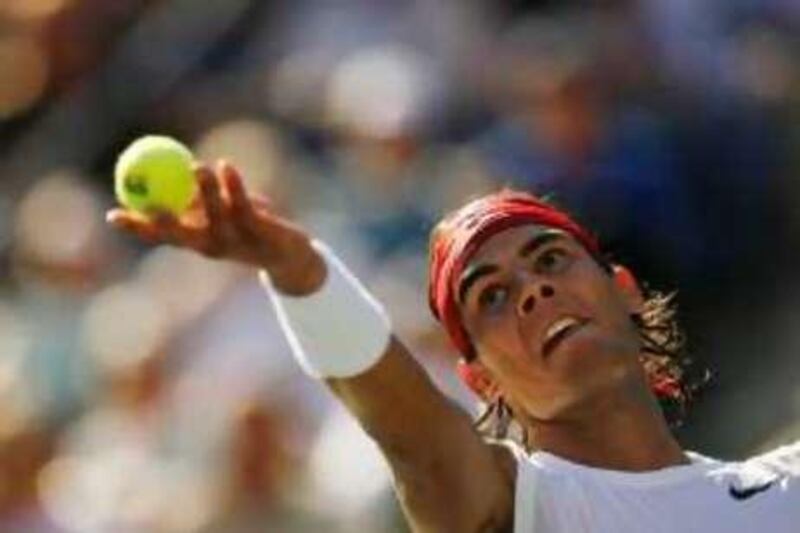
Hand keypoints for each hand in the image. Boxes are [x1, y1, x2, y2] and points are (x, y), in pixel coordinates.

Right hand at [106, 161, 325, 294]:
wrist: (292, 255)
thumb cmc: (249, 229)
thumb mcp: (220, 215)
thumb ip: (197, 200)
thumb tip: (173, 170)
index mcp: (198, 241)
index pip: (161, 237)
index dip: (136, 228)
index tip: (112, 214)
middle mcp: (214, 245)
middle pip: (184, 236)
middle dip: (164, 222)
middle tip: (147, 201)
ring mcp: (239, 241)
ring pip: (218, 215)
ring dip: (207, 191)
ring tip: (197, 166)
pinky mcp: (263, 231)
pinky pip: (245, 206)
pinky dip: (234, 185)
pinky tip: (225, 166)